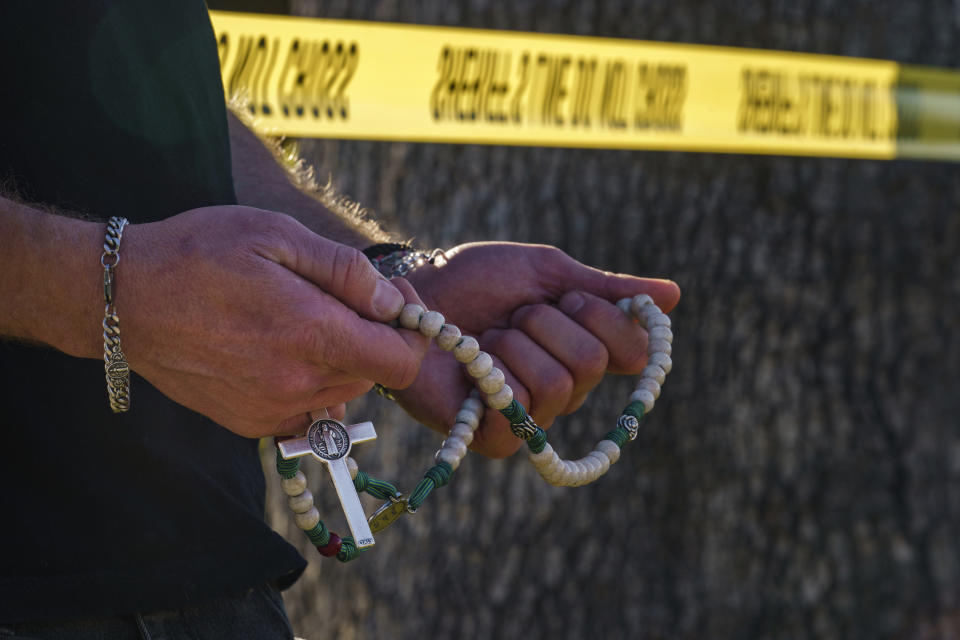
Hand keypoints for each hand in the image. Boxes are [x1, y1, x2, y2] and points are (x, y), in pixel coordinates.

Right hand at [120, 206, 427, 437]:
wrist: (123, 299)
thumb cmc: (199, 254)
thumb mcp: (277, 235)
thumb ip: (345, 272)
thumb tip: (393, 302)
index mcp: (312, 334)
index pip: (403, 361)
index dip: (413, 330)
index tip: (395, 303)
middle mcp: (298, 383)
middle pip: (375, 374)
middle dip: (375, 337)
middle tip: (343, 298)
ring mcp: (273, 409)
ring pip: (343, 391)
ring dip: (342, 359)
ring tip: (304, 317)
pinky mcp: (250, 422)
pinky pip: (308, 410)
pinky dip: (311, 382)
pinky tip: (281, 348)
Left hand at [398, 242, 679, 457]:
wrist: (414, 291)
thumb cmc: (476, 281)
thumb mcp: (547, 273)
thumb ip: (604, 289)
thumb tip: (674, 296)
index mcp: (584, 349)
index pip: (634, 350)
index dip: (602, 316)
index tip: (565, 297)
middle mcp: (566, 389)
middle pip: (593, 364)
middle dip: (546, 323)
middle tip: (513, 316)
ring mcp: (532, 417)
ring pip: (558, 385)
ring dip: (514, 345)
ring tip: (486, 339)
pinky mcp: (496, 438)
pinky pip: (521, 413)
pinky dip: (495, 376)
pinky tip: (474, 366)